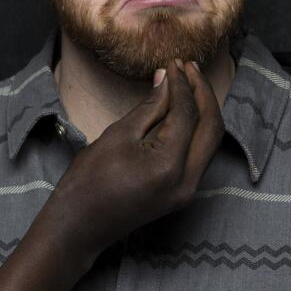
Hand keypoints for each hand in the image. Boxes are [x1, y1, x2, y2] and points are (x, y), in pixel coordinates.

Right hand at [37, 61, 222, 262]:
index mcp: (169, 166)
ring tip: (188, 82)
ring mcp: (188, 191)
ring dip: (204, 110)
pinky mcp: (182, 194)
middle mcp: (187, 182)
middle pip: (212, 127)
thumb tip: (167, 78)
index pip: (187, 114)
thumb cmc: (88, 182)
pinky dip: (197, 129)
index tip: (173, 63)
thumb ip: (149, 107)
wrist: (78, 228)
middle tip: (189, 67)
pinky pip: (200, 155)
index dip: (181, 84)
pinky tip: (184, 109)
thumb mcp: (117, 135)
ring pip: (210, 141)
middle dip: (203, 93)